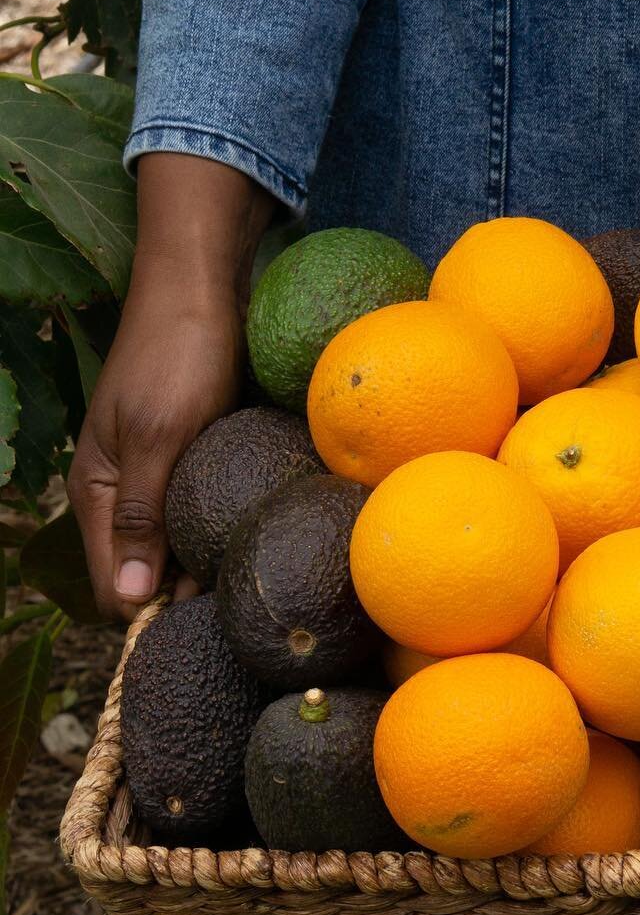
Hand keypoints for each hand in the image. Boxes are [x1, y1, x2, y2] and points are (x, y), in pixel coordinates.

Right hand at [69, 155, 271, 618]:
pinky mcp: (201, 455)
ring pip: (185, 542)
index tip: (206, 628)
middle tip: (246, 607)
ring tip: (262, 582)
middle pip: (150, 571)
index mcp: (98, 490)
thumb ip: (141, 516)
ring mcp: (164, 473)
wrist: (204, 287)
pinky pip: (210, 508)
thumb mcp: (159, 436)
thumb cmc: (178, 354)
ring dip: (215, 564)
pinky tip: (266, 538)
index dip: (151, 613)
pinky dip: (230, 526)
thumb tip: (128, 600)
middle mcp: (126, 490)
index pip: (112, 583)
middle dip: (187, 596)